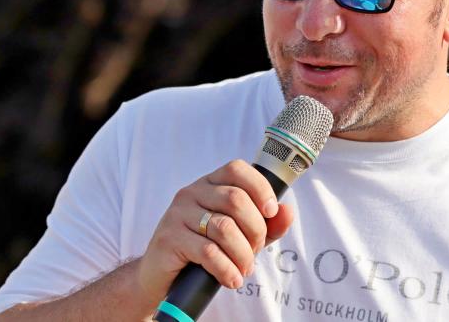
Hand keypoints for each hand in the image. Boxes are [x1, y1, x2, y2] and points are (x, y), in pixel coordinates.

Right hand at [135, 160, 294, 300]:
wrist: (161, 275)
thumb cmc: (204, 251)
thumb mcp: (241, 235)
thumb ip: (267, 224)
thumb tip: (287, 211)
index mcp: (210, 183)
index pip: (238, 169)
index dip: (260, 188)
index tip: (271, 212)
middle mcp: (192, 192)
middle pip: (236, 199)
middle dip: (255, 229)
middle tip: (255, 251)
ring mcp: (177, 214)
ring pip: (224, 228)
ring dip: (243, 254)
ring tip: (244, 269)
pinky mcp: (169, 238)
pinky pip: (208, 252)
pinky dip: (227, 269)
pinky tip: (232, 279)